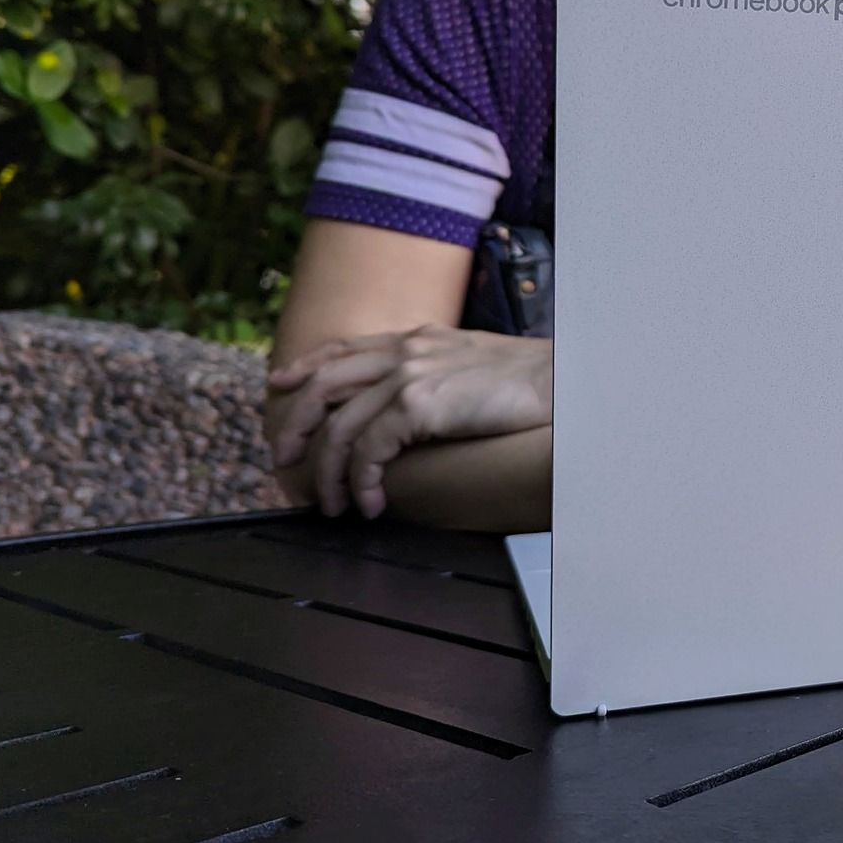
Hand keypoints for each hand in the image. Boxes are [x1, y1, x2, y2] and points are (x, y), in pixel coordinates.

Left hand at [265, 324, 552, 519]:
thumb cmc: (530, 380)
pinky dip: (361, 482)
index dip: (305, 366)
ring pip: (339, 426)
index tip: (280, 385)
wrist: (562, 380)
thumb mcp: (473, 362)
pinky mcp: (419, 404)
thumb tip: (415, 402)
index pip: (344, 347)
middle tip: (284, 460)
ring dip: (327, 472)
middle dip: (294, 425)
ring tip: (331, 504)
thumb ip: (437, 371)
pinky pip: (368, 449)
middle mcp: (405, 351)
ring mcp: (409, 375)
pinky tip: (370, 503)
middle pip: (323, 384)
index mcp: (417, 338)